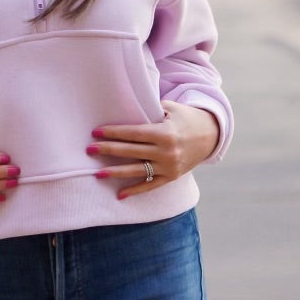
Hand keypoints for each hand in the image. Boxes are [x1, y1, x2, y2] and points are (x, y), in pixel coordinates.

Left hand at [86, 102, 219, 201]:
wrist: (211, 136)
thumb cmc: (185, 118)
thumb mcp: (171, 108)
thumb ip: (150, 109)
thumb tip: (127, 105)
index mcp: (164, 132)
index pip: (133, 133)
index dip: (114, 133)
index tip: (96, 132)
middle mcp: (166, 151)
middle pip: (131, 151)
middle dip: (108, 150)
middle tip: (88, 149)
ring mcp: (169, 166)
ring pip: (137, 170)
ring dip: (116, 172)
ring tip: (97, 173)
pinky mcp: (171, 177)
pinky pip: (150, 185)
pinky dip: (136, 190)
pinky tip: (120, 194)